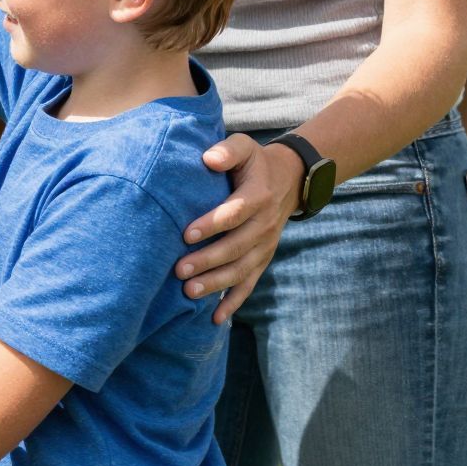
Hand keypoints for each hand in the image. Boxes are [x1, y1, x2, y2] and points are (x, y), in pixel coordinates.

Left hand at [177, 136, 302, 322]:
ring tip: (189, 292)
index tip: (186, 233)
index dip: (212, 223)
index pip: (235, 213)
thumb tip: (208, 158)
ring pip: (242, 270)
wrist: (287, 180)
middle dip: (208, 260)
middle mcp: (265, 224)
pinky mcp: (262, 259)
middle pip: (237, 247)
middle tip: (179, 270)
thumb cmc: (254, 163)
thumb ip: (227, 150)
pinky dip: (233, 302)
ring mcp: (265, 245)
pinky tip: (214, 318)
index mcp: (258, 196)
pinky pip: (249, 284)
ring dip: (216, 283)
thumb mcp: (244, 147)